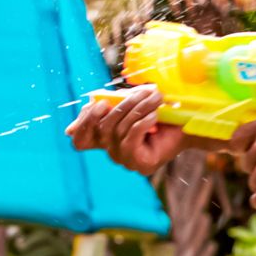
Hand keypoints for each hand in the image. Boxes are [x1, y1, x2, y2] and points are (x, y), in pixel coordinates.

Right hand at [66, 85, 189, 175]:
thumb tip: (67, 131)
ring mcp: (124, 160)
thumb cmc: (157, 109)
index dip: (83, 123)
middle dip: (123, 106)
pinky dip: (143, 124)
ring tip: (157, 98)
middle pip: (102, 128)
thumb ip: (103, 109)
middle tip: (142, 91)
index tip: (100, 105)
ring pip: (119, 131)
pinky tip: (155, 115)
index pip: (80, 140)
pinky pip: (131, 140)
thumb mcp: (128, 102)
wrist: (187, 122)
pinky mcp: (139, 164)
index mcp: (105, 137)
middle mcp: (111, 151)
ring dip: (139, 110)